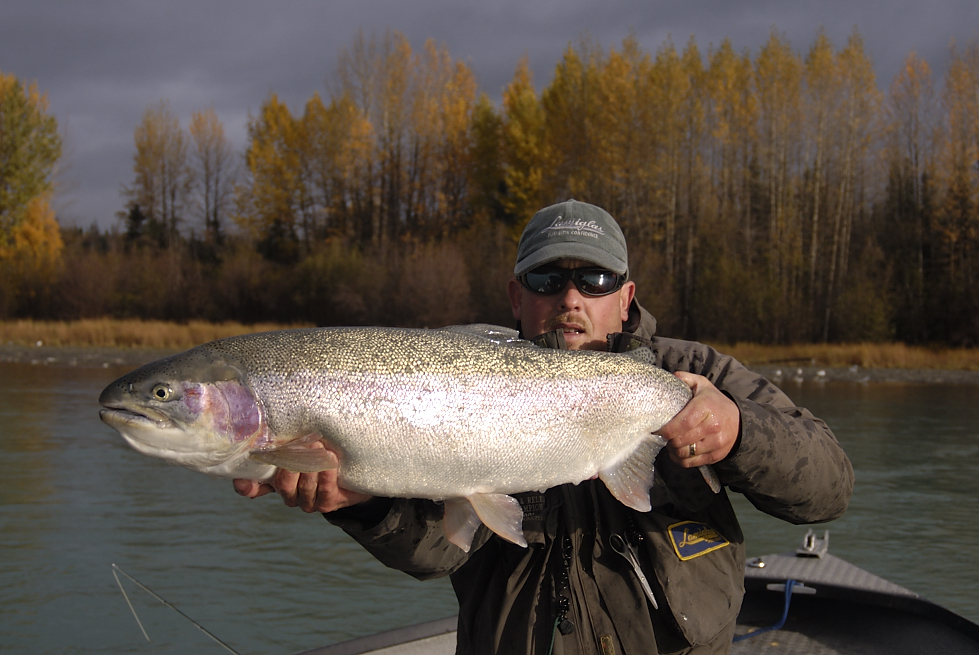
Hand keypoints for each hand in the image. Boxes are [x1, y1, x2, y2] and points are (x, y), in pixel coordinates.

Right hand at [233, 442, 371, 512]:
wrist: (354, 467)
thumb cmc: (323, 447)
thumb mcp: (302, 439)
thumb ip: (287, 435)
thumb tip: (277, 408)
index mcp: (276, 478)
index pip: (253, 487)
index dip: (246, 486)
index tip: (243, 481)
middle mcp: (288, 492)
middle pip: (282, 484)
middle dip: (292, 464)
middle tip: (304, 444)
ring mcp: (306, 500)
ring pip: (303, 489)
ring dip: (311, 467)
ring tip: (318, 446)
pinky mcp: (326, 503)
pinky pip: (324, 492)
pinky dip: (326, 476)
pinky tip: (331, 461)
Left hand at [656, 372, 739, 467]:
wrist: (739, 421)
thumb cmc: (714, 402)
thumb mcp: (702, 385)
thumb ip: (686, 378)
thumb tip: (672, 376)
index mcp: (706, 406)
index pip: (683, 423)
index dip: (667, 430)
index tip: (657, 429)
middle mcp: (713, 426)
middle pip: (681, 440)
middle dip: (668, 440)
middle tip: (663, 436)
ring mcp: (716, 442)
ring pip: (685, 453)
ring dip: (673, 451)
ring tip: (670, 443)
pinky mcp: (716, 455)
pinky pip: (692, 463)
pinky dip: (681, 460)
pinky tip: (677, 453)